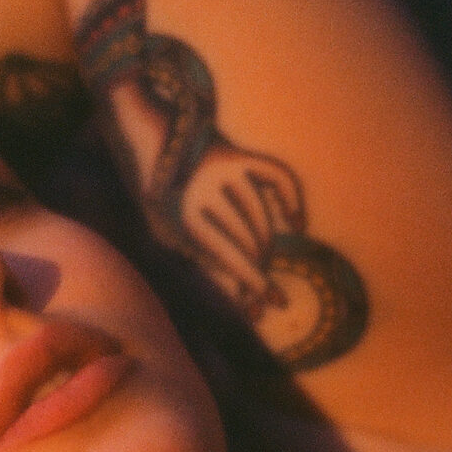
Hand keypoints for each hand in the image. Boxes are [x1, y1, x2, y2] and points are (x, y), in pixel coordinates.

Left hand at [174, 138, 305, 313]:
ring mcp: (228, 168)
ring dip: (267, 247)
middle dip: (259, 269)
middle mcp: (208, 188)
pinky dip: (293, 199)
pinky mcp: (242, 154)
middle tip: (263, 292)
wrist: (155, 144)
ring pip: (263, 217)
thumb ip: (205, 261)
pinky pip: (281, 176)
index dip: (251, 282)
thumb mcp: (170, 235)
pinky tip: (296, 224)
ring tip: (264, 265)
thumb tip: (245, 298)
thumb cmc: (163, 201)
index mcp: (186, 213)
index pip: (229, 255)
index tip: (264, 306)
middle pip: (249, 238)